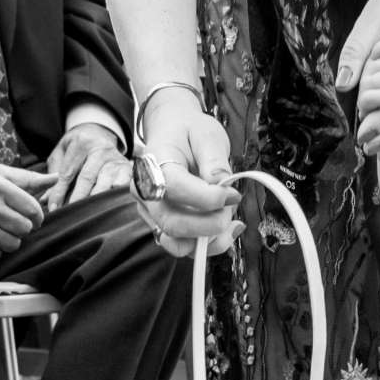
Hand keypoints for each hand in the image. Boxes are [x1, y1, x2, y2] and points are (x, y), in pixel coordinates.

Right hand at [0, 164, 58, 260]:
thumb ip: (28, 178)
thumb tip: (55, 178)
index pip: (33, 209)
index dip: (37, 216)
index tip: (32, 216)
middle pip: (25, 228)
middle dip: (24, 227)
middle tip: (15, 222)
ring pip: (12, 244)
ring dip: (11, 239)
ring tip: (1, 229)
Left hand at [43, 121, 128, 211]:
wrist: (99, 133)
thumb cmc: (77, 148)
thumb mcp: (62, 155)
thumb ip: (54, 177)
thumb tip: (47, 201)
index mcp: (82, 143)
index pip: (69, 172)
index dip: (60, 192)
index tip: (54, 208)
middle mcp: (101, 149)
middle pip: (88, 178)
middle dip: (78, 198)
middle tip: (71, 214)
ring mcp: (116, 159)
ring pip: (106, 183)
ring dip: (97, 200)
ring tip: (89, 214)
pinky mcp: (128, 168)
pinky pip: (124, 184)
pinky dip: (117, 195)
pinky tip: (111, 206)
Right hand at [134, 87, 240, 254]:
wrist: (172, 134)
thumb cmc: (188, 133)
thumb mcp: (206, 134)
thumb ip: (214, 159)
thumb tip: (221, 185)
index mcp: (153, 163)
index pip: (175, 188)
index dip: (208, 198)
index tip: (233, 194)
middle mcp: (146, 192)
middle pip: (171, 223)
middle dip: (209, 225)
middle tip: (231, 209)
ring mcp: (151, 212)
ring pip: (176, 243)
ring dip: (210, 240)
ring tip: (232, 223)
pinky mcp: (163, 225)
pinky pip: (183, 246)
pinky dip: (207, 245)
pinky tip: (227, 231)